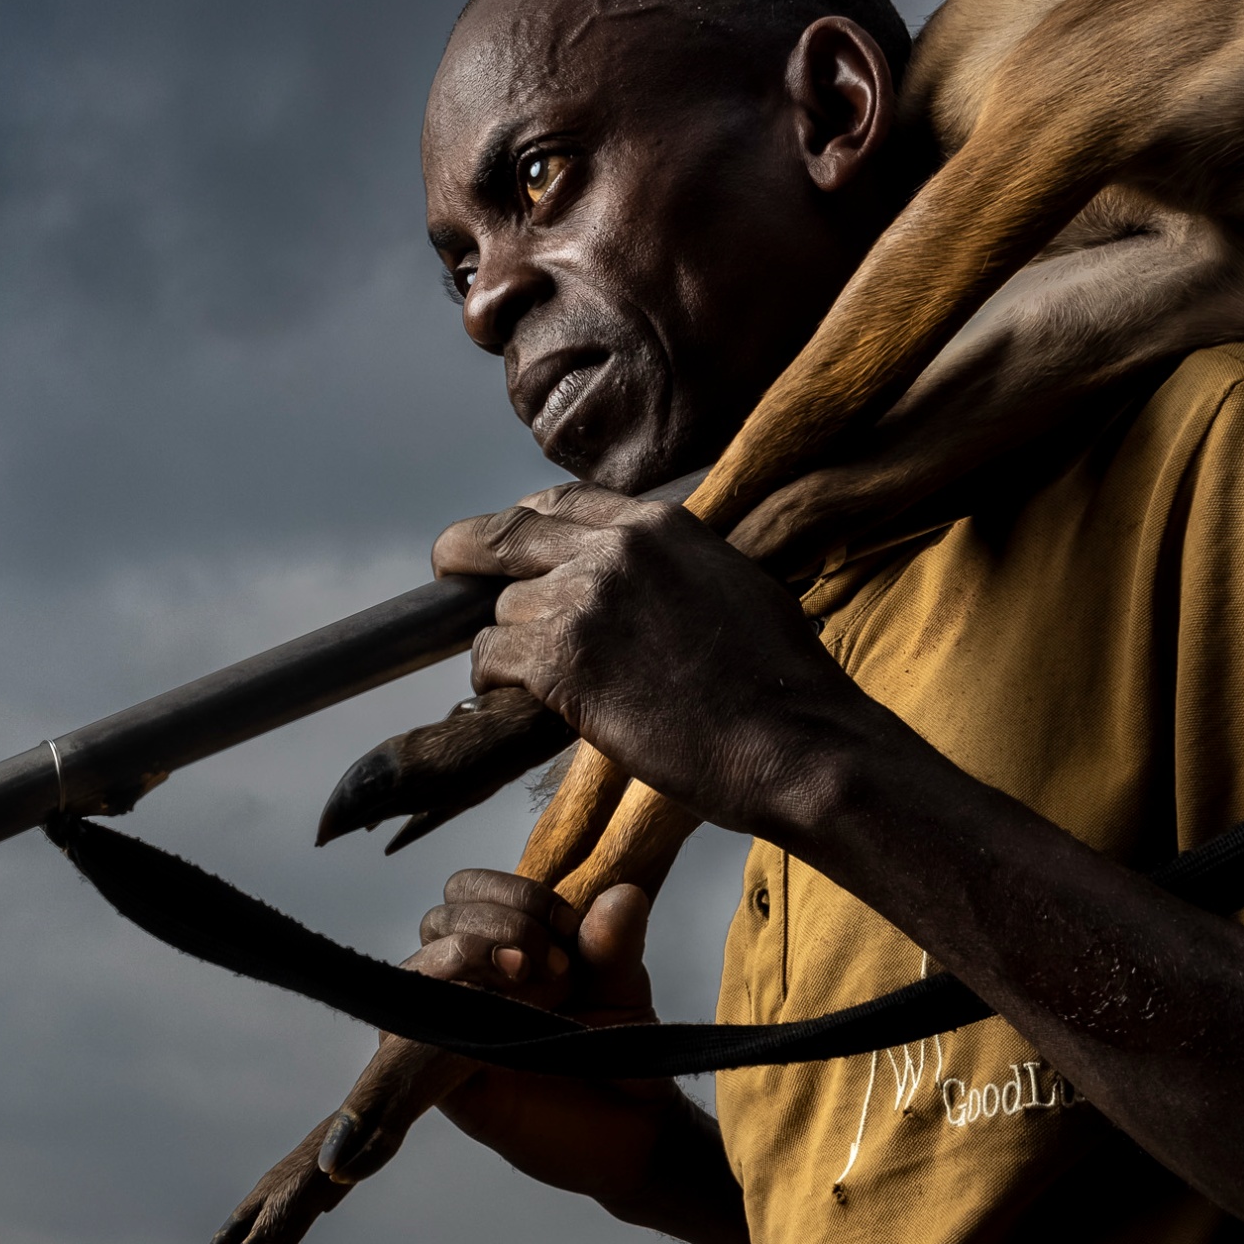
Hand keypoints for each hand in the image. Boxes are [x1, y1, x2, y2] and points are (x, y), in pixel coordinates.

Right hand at [410, 869, 745, 1243]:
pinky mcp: (435, 1080)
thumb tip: (623, 895)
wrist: (630, 1128)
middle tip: (557, 970)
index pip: (467, 890)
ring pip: (419, 973)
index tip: (570, 927)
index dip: (514, 896)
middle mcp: (463, 978)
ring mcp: (445, 1027)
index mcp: (500, 943)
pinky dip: (438, 1034)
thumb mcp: (622, 989)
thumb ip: (614, 941)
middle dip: (500, 929)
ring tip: (528, 994)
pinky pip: (406, 1050)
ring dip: (470, 965)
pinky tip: (483, 1033)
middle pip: (439, 921)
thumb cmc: (618, 1051)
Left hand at [431, 486, 872, 842]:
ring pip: (500, 611)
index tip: (502, 545)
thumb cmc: (780, 684)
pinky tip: (518, 702)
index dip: (521, 524)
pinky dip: (493, 683)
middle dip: (465, 557)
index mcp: (659, 525)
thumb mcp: (734, 585)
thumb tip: (646, 581)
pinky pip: (491, 659)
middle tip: (445, 576)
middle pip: (501, 537)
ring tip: (527, 681)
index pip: (559, 502)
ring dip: (503, 646)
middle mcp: (614, 550)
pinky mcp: (562, 662)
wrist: (797, 742)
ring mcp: (584, 602)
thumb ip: (673, 567)